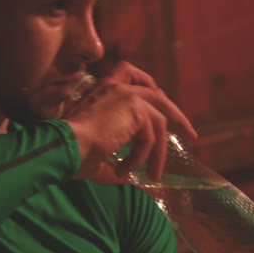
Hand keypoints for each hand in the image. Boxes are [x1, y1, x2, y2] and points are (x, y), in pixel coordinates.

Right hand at [63, 63, 197, 184]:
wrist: (63, 146)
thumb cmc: (70, 151)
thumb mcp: (95, 151)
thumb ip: (113, 159)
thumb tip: (128, 177)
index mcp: (102, 88)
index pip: (132, 75)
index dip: (151, 88)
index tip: (162, 107)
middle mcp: (115, 85)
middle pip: (157, 95)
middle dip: (177, 115)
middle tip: (191, 134)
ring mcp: (126, 94)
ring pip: (158, 122)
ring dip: (158, 152)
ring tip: (153, 175)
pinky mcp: (134, 108)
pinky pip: (150, 137)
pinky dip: (142, 157)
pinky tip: (125, 170)